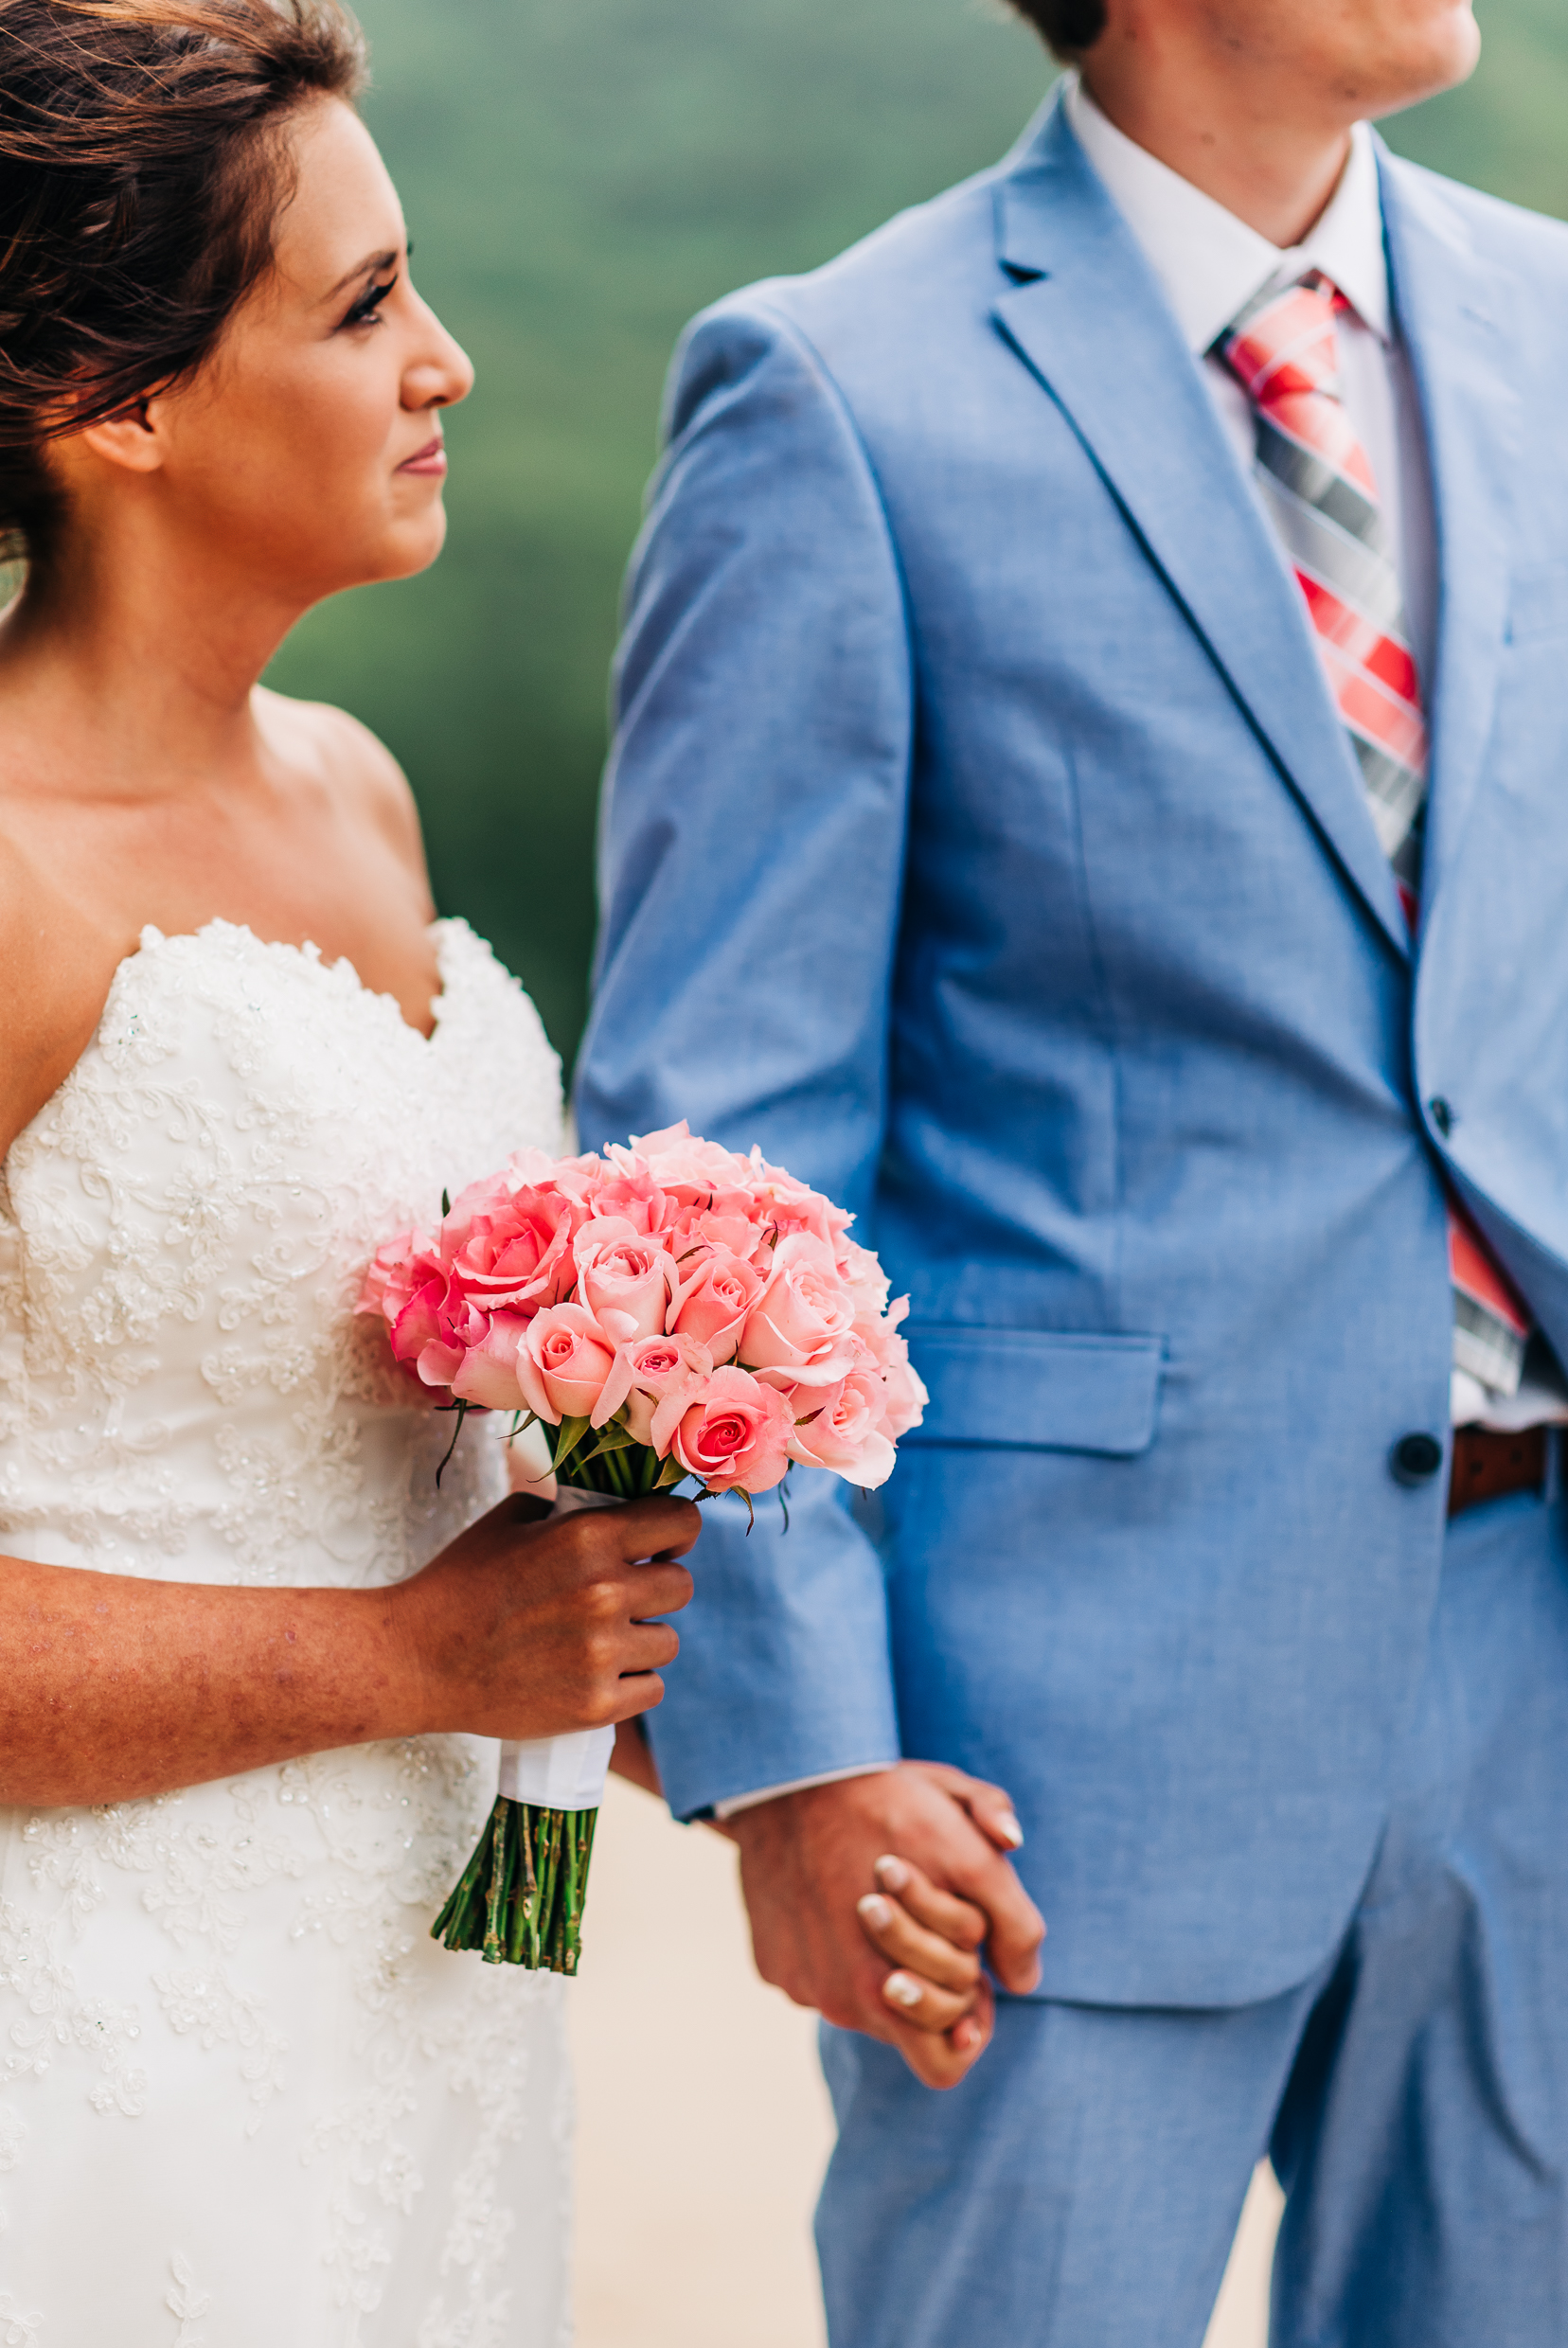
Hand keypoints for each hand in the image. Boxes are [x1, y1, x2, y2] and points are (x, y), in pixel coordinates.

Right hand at [393, 1492, 698, 1742]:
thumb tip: (623, 1503)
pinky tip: (593, 1675)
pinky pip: (651, 1688)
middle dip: (655, 1588)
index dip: (675, 1532)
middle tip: (620, 1598)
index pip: (682, 1521)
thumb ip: (574, 1509)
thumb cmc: (461, 1583)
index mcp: (588, 1537)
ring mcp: (601, 1654)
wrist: (416, 1659)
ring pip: (668, 1642)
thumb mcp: (513, 1521)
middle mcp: (604, 1593)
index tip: (660, 1546)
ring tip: (596, 1640)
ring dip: (641, 1640)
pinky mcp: (595, 1706)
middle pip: (681, 1586)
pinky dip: (629, 1684)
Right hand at [725, 1761, 1044, 2089]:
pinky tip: (833, 1897)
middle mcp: (859, 1995)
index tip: (970, 1970)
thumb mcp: (968, 1833)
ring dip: (877, 1969)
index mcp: (913, 1973)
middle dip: (929, 1990)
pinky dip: (829, 1951)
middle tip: (929, 1934)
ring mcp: (812, 1986)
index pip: (954, 2052)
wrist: (790, 1774)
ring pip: (860, 2005)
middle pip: (909, 2035)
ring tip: (879, 1905)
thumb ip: (1013, 1912)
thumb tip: (1024, 1980)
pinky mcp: (775, 1970)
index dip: (971, 2009)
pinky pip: (814, 1979)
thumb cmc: (889, 1797)